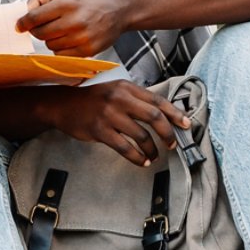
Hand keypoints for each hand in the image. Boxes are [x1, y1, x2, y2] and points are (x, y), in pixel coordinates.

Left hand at [19, 0, 132, 57]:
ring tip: (61, 29)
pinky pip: (63, 55)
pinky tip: (68, 38)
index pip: (35, 17)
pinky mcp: (89, 50)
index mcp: (67, 3)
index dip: (23, 22)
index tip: (20, 25)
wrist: (120, 7)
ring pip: (50, 46)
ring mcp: (82, 37)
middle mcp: (75, 21)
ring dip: (50, 39)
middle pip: (41, 33)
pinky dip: (61, 49)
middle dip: (37, 30)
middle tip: (42, 25)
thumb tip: (25, 11)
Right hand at [44, 81, 190, 166]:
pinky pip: (124, 147)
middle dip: (168, 134)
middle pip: (154, 117)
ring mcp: (109, 115)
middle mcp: (119, 99)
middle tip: (173, 144)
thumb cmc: (93, 99)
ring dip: (152, 149)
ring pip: (141, 135)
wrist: (62, 104)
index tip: (186, 125)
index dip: (175, 114)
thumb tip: (163, 115)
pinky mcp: (100, 130)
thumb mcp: (115, 91)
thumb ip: (136, 99)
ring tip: (154, 156)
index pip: (158, 100)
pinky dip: (136, 157)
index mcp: (127, 88)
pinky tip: (141, 161)